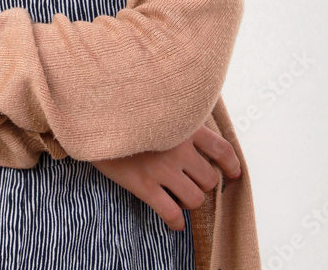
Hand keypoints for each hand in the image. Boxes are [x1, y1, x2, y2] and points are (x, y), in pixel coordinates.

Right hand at [90, 124, 241, 230]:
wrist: (94, 116)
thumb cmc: (125, 109)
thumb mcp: (157, 104)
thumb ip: (178, 114)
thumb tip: (193, 124)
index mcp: (185, 125)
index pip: (222, 149)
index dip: (232, 165)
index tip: (233, 173)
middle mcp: (178, 148)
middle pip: (209, 179)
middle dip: (203, 184)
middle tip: (191, 181)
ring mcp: (161, 168)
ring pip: (194, 199)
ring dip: (189, 201)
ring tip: (178, 196)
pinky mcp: (143, 185)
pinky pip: (170, 213)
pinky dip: (175, 222)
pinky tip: (174, 221)